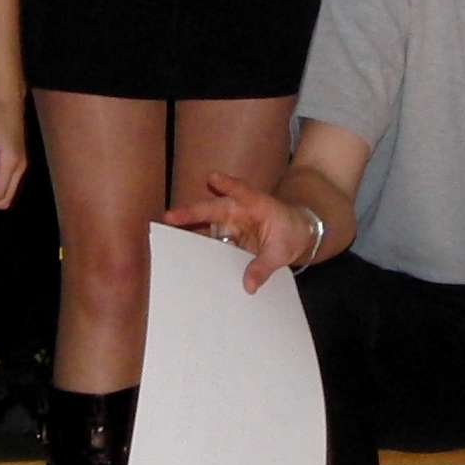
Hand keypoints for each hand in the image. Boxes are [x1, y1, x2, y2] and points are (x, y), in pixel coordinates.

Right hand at [161, 170, 315, 292]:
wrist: (297, 233)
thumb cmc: (291, 233)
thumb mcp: (282, 252)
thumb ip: (264, 267)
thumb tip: (248, 286)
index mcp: (256, 205)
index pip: (242, 192)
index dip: (227, 186)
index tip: (212, 178)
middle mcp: (238, 211)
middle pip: (211, 210)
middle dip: (190, 213)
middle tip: (168, 217)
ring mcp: (229, 224)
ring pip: (205, 225)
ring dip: (188, 231)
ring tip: (167, 239)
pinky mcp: (226, 237)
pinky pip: (209, 242)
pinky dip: (197, 248)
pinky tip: (183, 257)